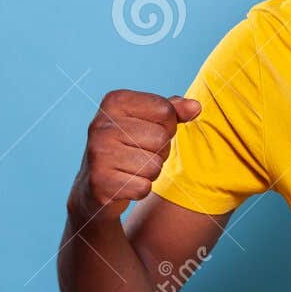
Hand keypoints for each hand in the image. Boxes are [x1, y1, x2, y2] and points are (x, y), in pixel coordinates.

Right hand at [69, 90, 200, 224]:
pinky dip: (140, 190)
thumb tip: (196, 106)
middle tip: (138, 154)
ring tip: (130, 168)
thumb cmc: (129, 147)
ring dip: (150, 171)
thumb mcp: (148, 122)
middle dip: (158, 151)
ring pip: (154, 164)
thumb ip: (173, 111)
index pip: (165, 110)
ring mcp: (98, 153)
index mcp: (114, 101)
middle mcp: (101, 124)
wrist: (94, 187)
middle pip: (161, 138)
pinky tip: (124, 183)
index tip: (148, 132)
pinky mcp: (100, 182)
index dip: (167, 127)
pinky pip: (144, 187)